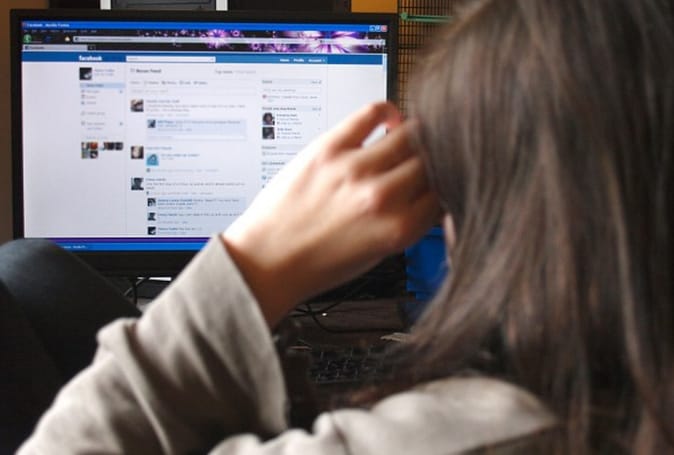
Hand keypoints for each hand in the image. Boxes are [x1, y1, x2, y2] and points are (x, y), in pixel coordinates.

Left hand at [222, 102, 439, 325]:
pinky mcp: (328, 148)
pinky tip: (387, 122)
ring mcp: (354, 169)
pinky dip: (388, 112)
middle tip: (423, 160)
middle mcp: (381, 198)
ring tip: (406, 142)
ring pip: (411, 134)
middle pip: (432, 161)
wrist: (268, 261)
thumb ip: (407, 223)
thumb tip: (428, 192)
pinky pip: (372, 112)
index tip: (437, 181)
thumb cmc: (316, 264)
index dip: (443, 185)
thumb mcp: (376, 255)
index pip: (444, 192)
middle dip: (432, 161)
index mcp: (398, 229)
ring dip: (415, 136)